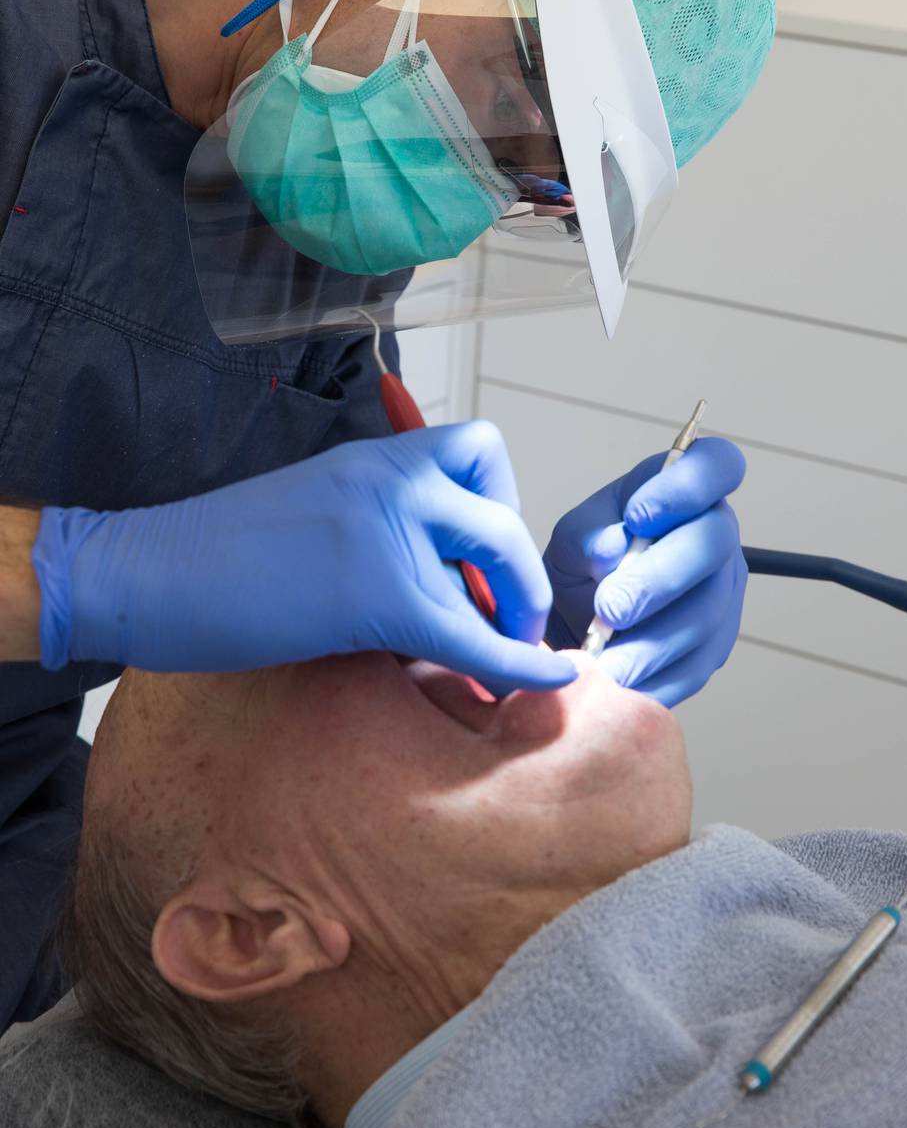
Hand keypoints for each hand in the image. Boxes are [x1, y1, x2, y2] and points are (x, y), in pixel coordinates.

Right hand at [33, 422, 573, 694]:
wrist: (141, 572)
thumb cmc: (217, 557)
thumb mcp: (315, 514)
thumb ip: (378, 527)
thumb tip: (439, 579)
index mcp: (373, 458)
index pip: (478, 450)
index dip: (500, 508)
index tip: (484, 564)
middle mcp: (387, 476)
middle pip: (502, 504)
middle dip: (523, 569)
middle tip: (510, 618)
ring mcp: (382, 525)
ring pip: (499, 554)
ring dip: (520, 608)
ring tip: (509, 649)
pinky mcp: (372, 592)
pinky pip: (470, 630)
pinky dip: (518, 661)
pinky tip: (545, 677)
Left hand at [544, 438, 746, 705]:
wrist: (573, 622)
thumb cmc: (582, 564)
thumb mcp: (571, 539)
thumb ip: (586, 534)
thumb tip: (611, 547)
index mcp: (685, 489)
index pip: (718, 465)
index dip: (687, 487)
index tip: (638, 516)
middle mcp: (715, 535)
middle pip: (711, 547)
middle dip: (659, 579)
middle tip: (609, 608)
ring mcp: (723, 592)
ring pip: (706, 613)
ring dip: (654, 640)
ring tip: (606, 661)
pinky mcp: (714, 646)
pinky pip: (696, 664)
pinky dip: (656, 677)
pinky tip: (620, 684)